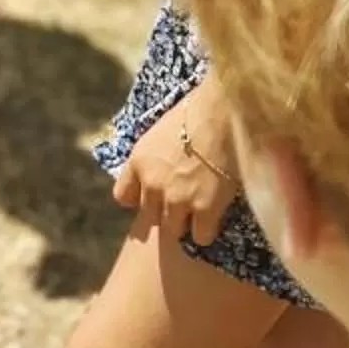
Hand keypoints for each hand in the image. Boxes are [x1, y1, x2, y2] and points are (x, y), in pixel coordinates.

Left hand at [112, 72, 237, 243]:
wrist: (225, 111)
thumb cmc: (197, 111)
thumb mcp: (160, 133)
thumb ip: (153, 158)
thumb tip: (161, 170)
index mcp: (138, 162)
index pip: (123, 197)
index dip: (140, 198)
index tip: (154, 195)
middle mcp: (153, 185)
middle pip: (150, 219)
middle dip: (165, 213)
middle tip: (184, 203)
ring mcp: (178, 200)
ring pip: (174, 232)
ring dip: (186, 224)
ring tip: (201, 210)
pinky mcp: (205, 209)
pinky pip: (201, 236)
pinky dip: (209, 229)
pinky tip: (217, 215)